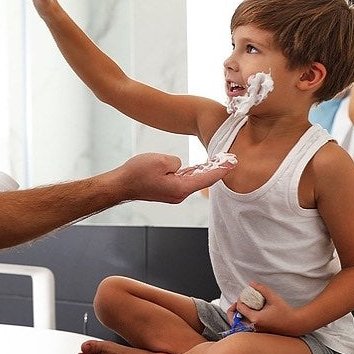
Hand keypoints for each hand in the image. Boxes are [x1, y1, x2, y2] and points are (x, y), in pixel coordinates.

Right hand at [115, 152, 235, 203]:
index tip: (234, 163)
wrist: (120, 185)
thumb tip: (179, 165)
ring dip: (204, 171)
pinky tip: (198, 167)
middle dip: (217, 169)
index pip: (207, 178)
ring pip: (193, 180)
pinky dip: (192, 173)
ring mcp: (173, 194)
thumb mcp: (161, 160)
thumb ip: (177, 161)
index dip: (222, 169)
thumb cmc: (136, 174)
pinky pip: (184, 180)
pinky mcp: (167, 190)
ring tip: (219, 161)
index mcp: (181, 188)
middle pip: (203, 180)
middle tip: (230, 159)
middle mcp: (180, 194)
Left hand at [231, 281, 303, 336]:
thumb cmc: (286, 312)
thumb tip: (251, 283)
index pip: (240, 308)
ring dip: (239, 315)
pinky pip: (247, 327)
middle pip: (235, 320)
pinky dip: (245, 320)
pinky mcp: (260, 333)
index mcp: (256, 319)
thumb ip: (262, 289)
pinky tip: (252, 312)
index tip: (244, 295)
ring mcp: (257, 331)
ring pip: (241, 324)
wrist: (296, 325)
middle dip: (234, 310)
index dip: (239, 300)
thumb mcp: (273, 298)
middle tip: (238, 302)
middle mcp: (255, 327)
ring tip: (245, 306)